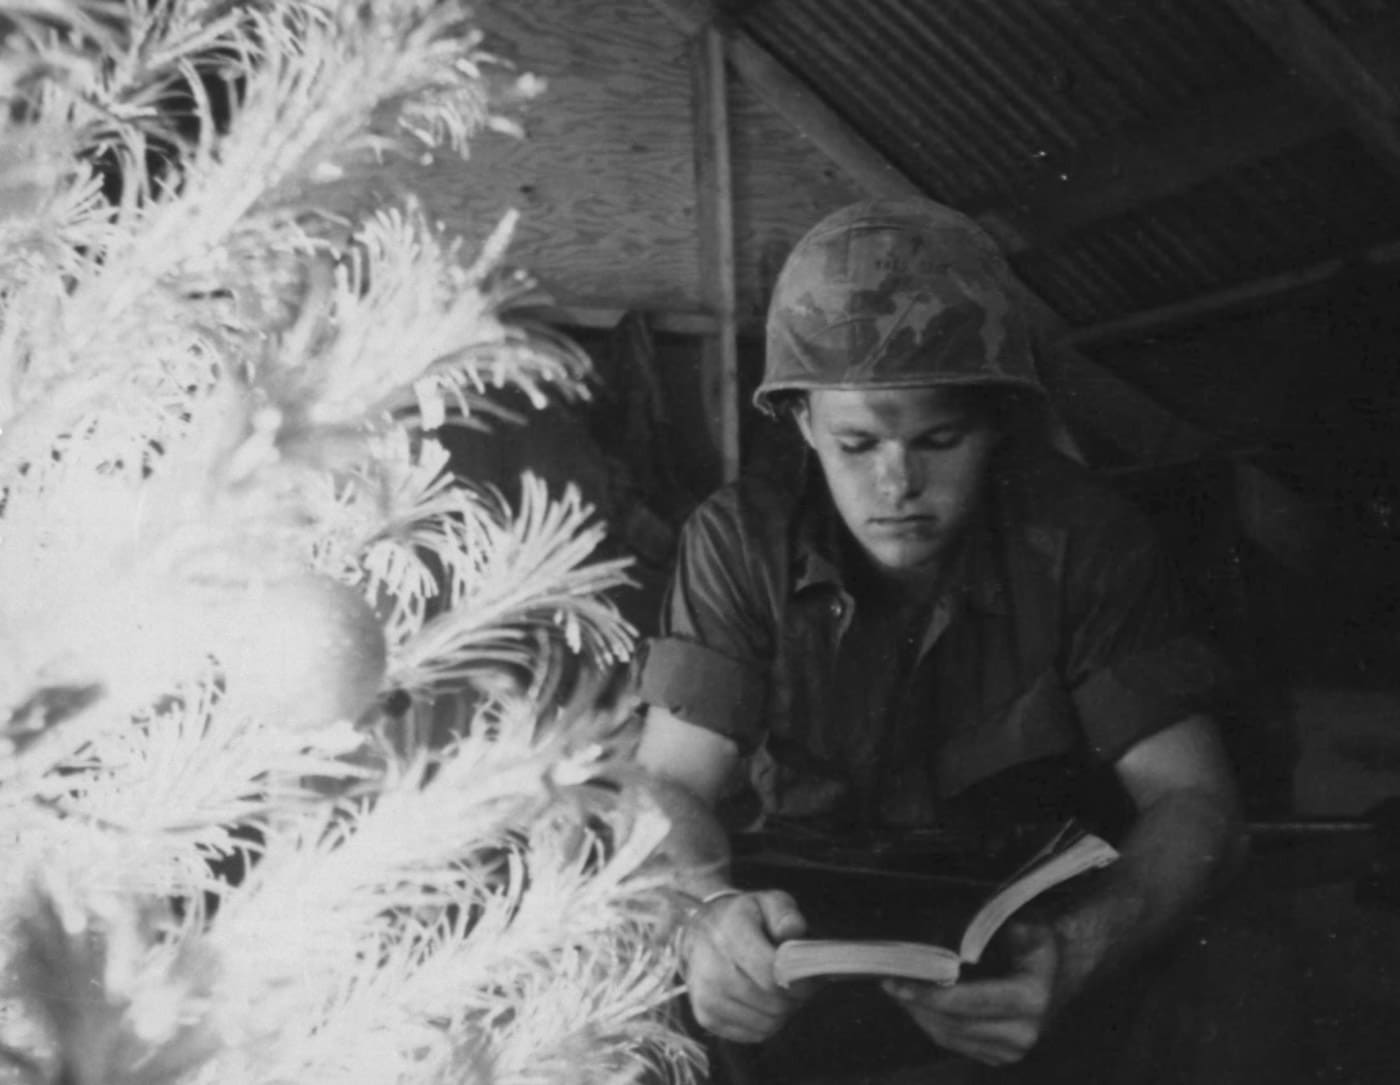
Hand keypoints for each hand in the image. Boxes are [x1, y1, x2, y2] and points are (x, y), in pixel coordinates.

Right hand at [681, 889, 815, 1043]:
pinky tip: (765, 1002)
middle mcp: (712, 968)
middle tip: (800, 986)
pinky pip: (753, 1034)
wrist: (698, 932)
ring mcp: (706, 996)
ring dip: (783, 1012)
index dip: (798, 980)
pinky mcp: (706, 1017)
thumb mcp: (767, 902)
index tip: (809, 977)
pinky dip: (767, 1023)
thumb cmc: (743, 917)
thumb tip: (793, 931)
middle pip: (772, 1002)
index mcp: (729, 933)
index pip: (771, 972)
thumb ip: (785, 913)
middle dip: (794, 997)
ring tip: (782, 992)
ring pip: (766, 1023)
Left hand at [882, 922, 1064, 1066]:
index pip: (966, 1002)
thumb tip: (939, 940)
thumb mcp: (1021, 925)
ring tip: (897, 989)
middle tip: (888, 981)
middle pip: (952, 1024)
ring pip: (949, 1037)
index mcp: (1029, 998)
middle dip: (916, 1003)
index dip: (928, 994)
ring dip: (919, 1014)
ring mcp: (1013, 1050)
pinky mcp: (1001, 1056)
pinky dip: (933, 1023)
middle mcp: (1023, 1033)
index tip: (897, 982)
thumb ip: (983, 932)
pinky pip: (956, 1043)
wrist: (1064, 969)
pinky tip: (919, 1002)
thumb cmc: (1038, 941)